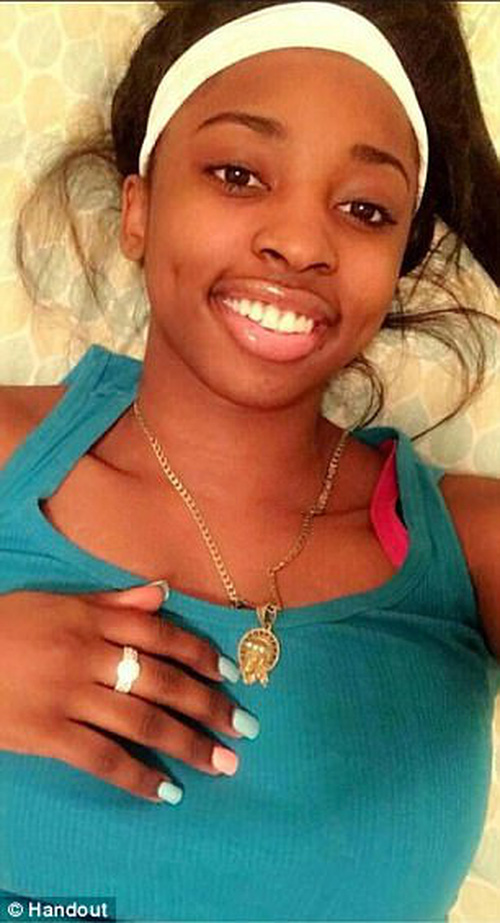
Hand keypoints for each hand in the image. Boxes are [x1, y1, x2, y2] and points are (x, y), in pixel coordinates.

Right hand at [0, 584, 254, 803]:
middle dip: (208, 705)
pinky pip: (102, 758)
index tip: (230, 674)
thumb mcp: (56, 602)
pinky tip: (167, 791)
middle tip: (245, 727)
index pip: (161, 635)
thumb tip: (161, 595)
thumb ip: (110, 600)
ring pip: (142, 722)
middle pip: (162, 681)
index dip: (200, 654)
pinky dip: (138, 777)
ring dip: (188, 743)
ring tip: (223, 763)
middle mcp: (89, 655)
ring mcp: (70, 696)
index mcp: (93, 619)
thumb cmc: (7, 627)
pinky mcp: (48, 734)